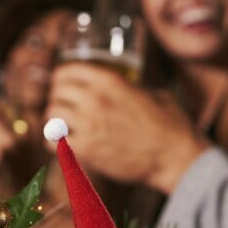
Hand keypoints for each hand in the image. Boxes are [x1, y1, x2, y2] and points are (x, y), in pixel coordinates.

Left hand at [46, 63, 209, 193]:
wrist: (175, 157)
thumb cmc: (170, 126)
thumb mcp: (152, 93)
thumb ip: (131, 87)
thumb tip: (123, 87)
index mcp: (110, 81)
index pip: (67, 70)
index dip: (61, 77)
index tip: (61, 85)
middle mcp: (95, 99)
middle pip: (57, 91)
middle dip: (57, 98)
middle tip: (62, 107)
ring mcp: (89, 124)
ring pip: (52, 113)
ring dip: (54, 119)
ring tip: (62, 125)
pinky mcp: (86, 149)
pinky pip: (52, 140)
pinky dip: (53, 141)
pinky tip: (62, 143)